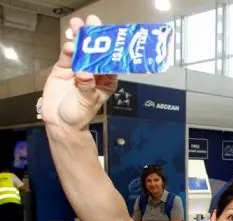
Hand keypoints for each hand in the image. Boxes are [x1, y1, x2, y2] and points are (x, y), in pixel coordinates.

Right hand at [41, 16, 116, 131]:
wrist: (60, 122)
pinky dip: (68, 50)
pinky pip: (67, 56)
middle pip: (95, 52)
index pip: (110, 62)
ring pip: (80, 51)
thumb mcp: (87, 102)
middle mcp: (94, 72)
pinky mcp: (64, 68)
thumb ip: (86, 87)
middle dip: (94, 37)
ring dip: (79, 38)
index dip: (109, 48)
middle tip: (93, 24)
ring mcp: (78, 69)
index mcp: (106, 81)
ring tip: (78, 27)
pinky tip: (69, 44)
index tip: (109, 36)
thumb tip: (85, 74)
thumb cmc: (79, 115)